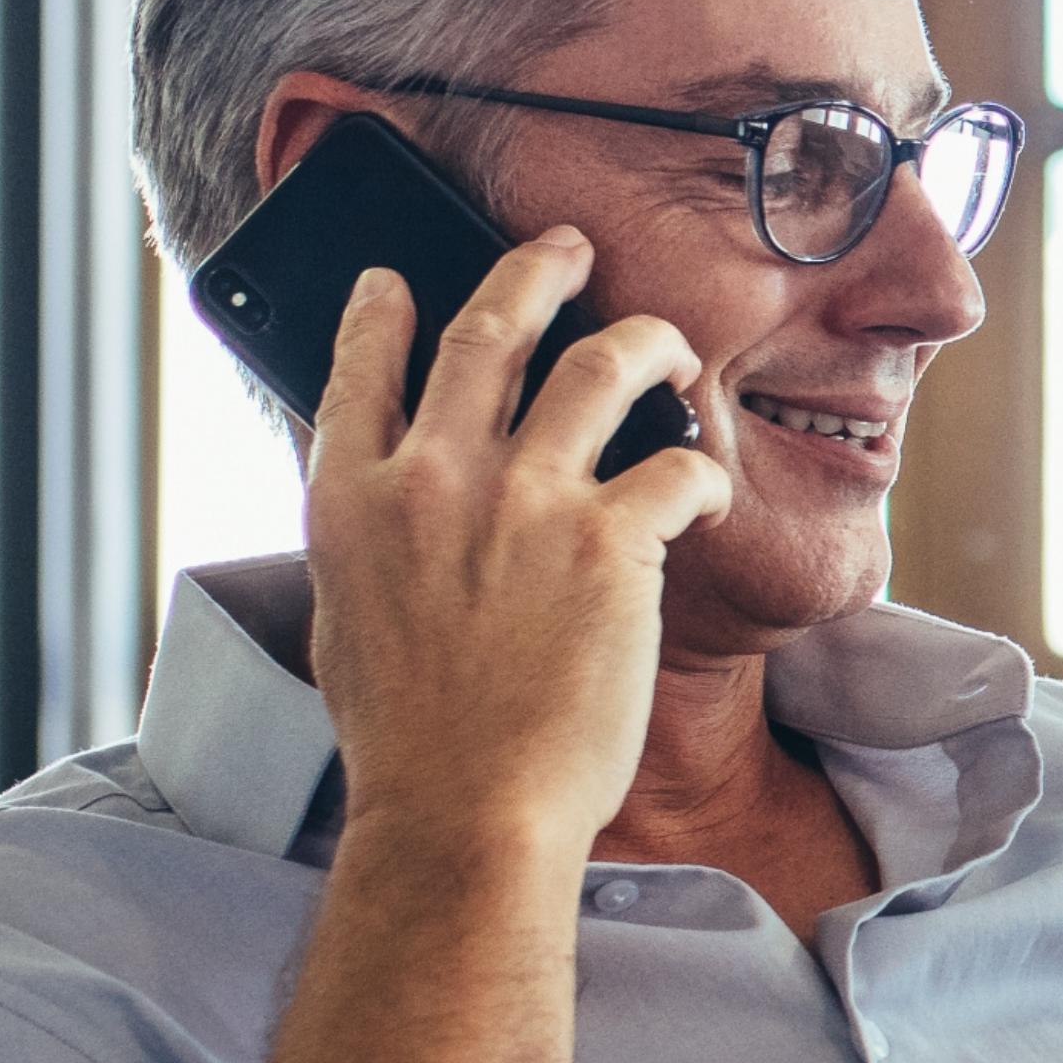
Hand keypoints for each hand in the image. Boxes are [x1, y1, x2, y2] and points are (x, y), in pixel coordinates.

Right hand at [295, 230, 733, 858]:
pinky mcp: (612, 541)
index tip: (399, 280)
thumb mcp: (349, 622)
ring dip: (646, 339)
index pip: (358, 368)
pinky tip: (713, 498)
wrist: (466, 814)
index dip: (381, 311)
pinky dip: (703, 476)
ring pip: (599, 362)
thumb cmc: (412, 745)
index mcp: (351, 501)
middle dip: (533, 270)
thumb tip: (388, 504)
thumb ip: (370, 544)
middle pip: (486, 329)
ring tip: (669, 345)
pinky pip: (677, 467)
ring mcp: (525, 501)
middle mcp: (432, 478)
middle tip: (566, 248)